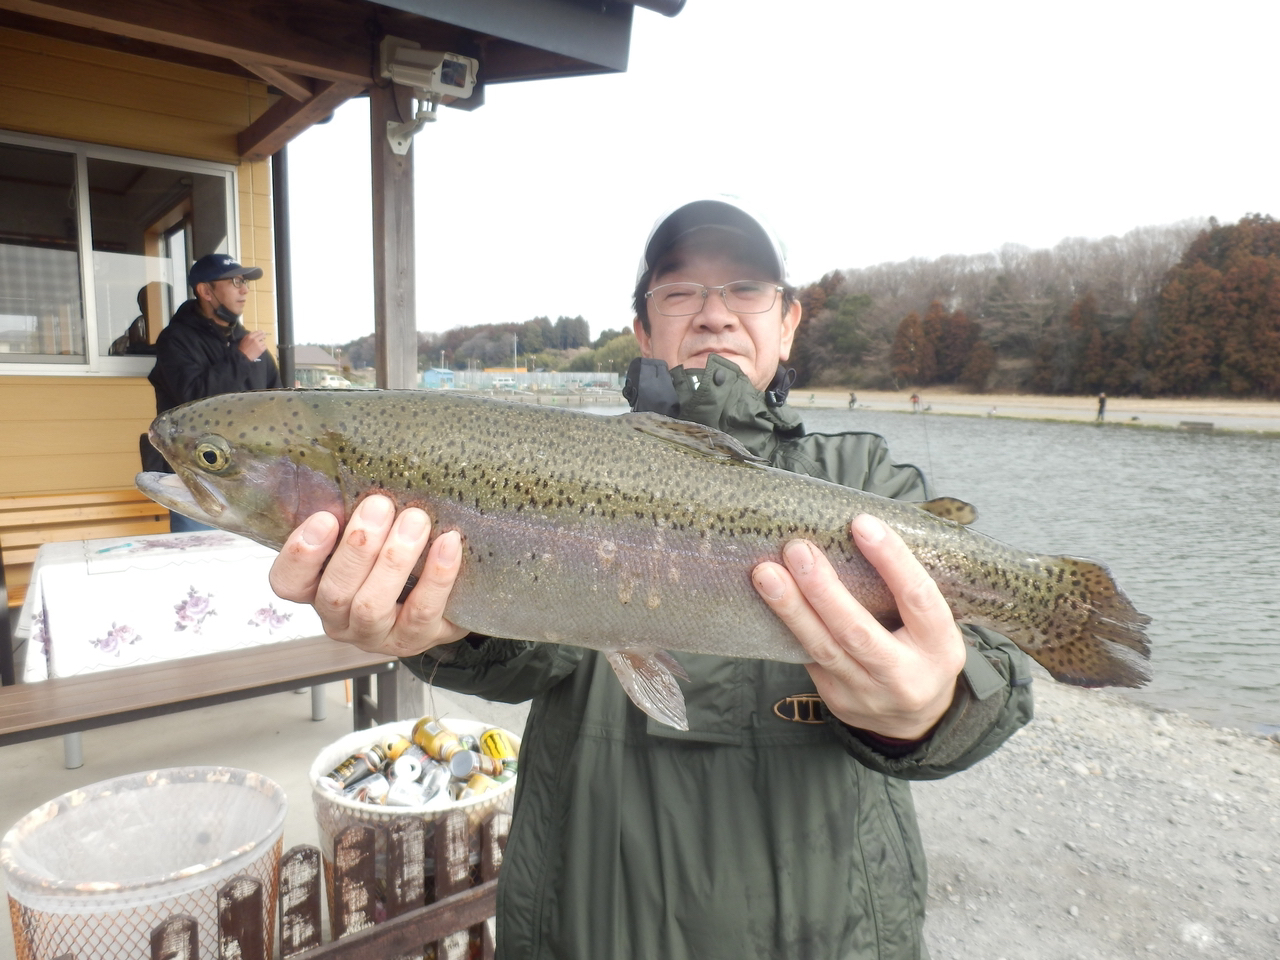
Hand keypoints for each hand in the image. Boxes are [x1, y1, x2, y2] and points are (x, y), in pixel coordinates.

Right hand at [238, 330, 267, 359]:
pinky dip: (264, 347)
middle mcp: (254, 339)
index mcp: (250, 336)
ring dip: (262, 343)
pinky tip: (261, 348)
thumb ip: (249, 336)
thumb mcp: (244, 340)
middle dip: (264, 336)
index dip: (261, 332)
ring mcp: (258, 344)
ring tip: (259, 346)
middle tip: (264, 337)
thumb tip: (254, 333)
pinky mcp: (261, 349)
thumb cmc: (242, 348)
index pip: (258, 332)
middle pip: (262, 335)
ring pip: (264, 342)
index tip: (263, 332)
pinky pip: (265, 346)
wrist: (243, 356)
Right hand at [269, 495, 468, 657]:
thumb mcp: (372, 540)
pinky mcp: (416, 640)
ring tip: (415, 520)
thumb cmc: (401, 562)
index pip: (289, 583)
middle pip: (335, 593)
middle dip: (357, 547)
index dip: (301, 554)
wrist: (447, 601)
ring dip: (393, 560)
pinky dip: (437, 576)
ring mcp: (377, 636)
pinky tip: (447, 544)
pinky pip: (422, 612)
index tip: (325, 517)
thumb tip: (362, 468)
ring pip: (371, 606)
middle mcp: (341, 619)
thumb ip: (358, 517)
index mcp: (319, 590)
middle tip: (379, 505)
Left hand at [751, 514, 966, 740]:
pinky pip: (809, 658)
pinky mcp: (838, 700)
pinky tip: (770, 600)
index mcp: (940, 647)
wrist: (916, 719)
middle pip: (857, 630)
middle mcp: (905, 675)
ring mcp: (868, 694)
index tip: (861, 524)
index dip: (891, 560)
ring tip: (766, 574)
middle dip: (822, 588)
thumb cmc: (922, 651)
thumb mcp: (933, 625)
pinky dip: (789, 626)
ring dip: (791, 608)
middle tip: (797, 550)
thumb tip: (858, 530)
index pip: (917, 598)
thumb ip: (904, 589)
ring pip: (823, 648)